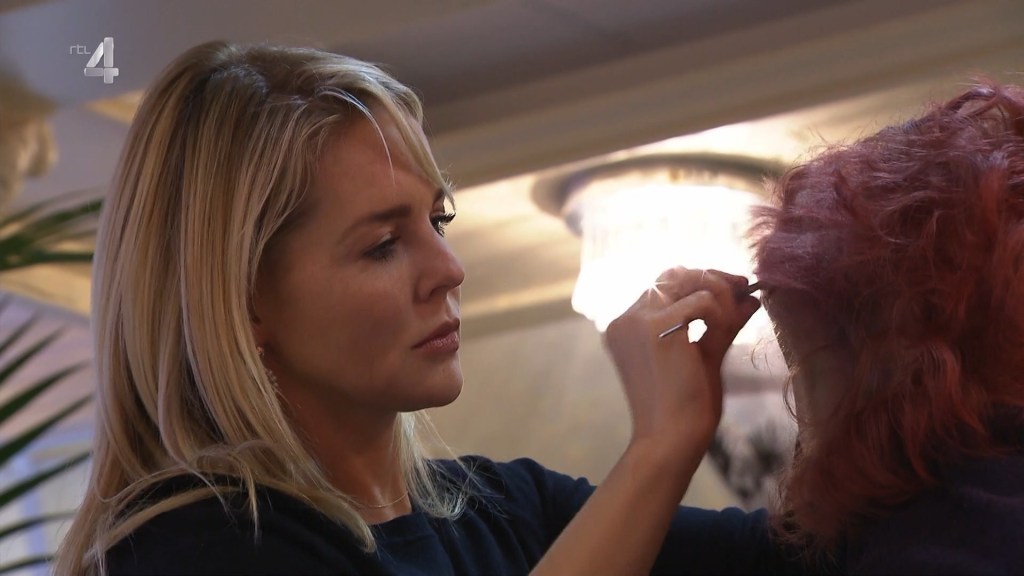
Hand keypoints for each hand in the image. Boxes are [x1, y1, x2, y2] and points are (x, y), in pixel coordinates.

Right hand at [603, 267, 759, 468]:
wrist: (673, 439)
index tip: (735, 289)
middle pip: (673, 274)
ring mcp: (636, 321)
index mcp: (627, 328)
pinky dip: (721, 313)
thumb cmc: (685, 408)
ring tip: (734, 321)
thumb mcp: (706, 356)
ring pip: (688, 280)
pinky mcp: (655, 327)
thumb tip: (750, 297)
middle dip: (713, 278)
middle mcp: (625, 319)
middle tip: (745, 288)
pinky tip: (723, 334)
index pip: (664, 286)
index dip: (700, 281)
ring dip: (721, 295)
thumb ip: (722, 324)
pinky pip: (702, 300)